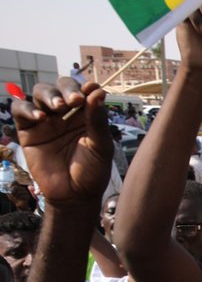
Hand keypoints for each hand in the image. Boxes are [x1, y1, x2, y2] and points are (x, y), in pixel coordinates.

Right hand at [10, 80, 111, 205]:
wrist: (74, 195)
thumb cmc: (92, 171)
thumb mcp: (101, 146)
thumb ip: (98, 120)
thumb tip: (97, 92)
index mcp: (86, 114)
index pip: (84, 91)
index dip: (86, 87)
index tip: (92, 89)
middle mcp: (66, 114)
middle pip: (61, 87)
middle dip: (67, 89)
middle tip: (75, 100)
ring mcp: (46, 120)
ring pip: (40, 93)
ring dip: (49, 95)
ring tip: (59, 107)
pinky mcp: (28, 130)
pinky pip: (20, 110)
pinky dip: (27, 108)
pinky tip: (41, 117)